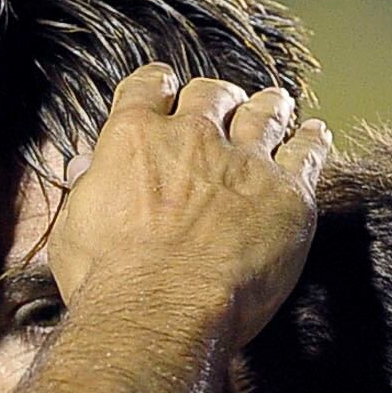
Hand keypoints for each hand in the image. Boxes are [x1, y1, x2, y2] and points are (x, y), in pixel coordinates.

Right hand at [45, 67, 334, 344]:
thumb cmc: (110, 279)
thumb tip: (89, 169)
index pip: (149, 87)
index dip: (160, 85)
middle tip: (226, 105)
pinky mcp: (286, 193)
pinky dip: (312, 140)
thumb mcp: (75, 228)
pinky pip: (307, 153)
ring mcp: (244, 161)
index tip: (166, 90)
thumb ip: (89, 190)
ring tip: (276, 105)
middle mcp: (192, 136)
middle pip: (212, 94)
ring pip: (264, 114)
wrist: (162, 307)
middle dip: (218, 98)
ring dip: (269, 108)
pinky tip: (316, 135)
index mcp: (135, 138)